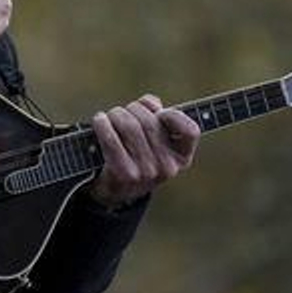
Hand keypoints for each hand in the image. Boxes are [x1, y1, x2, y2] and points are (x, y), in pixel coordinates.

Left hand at [86, 94, 200, 208]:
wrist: (117, 189)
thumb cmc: (138, 154)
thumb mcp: (156, 141)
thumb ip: (159, 116)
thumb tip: (151, 103)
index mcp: (182, 157)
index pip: (191, 131)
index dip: (174, 115)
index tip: (160, 112)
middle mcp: (167, 167)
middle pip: (150, 122)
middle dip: (133, 109)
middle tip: (123, 111)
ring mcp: (146, 172)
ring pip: (130, 126)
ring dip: (116, 114)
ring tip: (111, 116)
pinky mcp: (123, 173)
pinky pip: (111, 138)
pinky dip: (102, 124)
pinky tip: (100, 120)